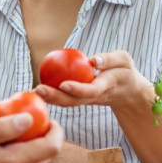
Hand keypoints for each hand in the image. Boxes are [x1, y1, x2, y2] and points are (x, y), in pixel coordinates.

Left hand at [34, 50, 151, 108]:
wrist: (128, 92)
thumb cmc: (124, 71)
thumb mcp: (124, 61)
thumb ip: (111, 59)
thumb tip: (93, 60)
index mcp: (106, 87)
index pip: (91, 90)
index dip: (78, 89)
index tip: (63, 84)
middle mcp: (94, 96)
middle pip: (74, 100)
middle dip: (55, 97)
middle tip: (38, 90)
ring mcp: (86, 101)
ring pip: (68, 102)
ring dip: (50, 98)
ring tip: (33, 91)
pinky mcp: (81, 100)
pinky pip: (65, 99)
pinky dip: (51, 96)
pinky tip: (36, 91)